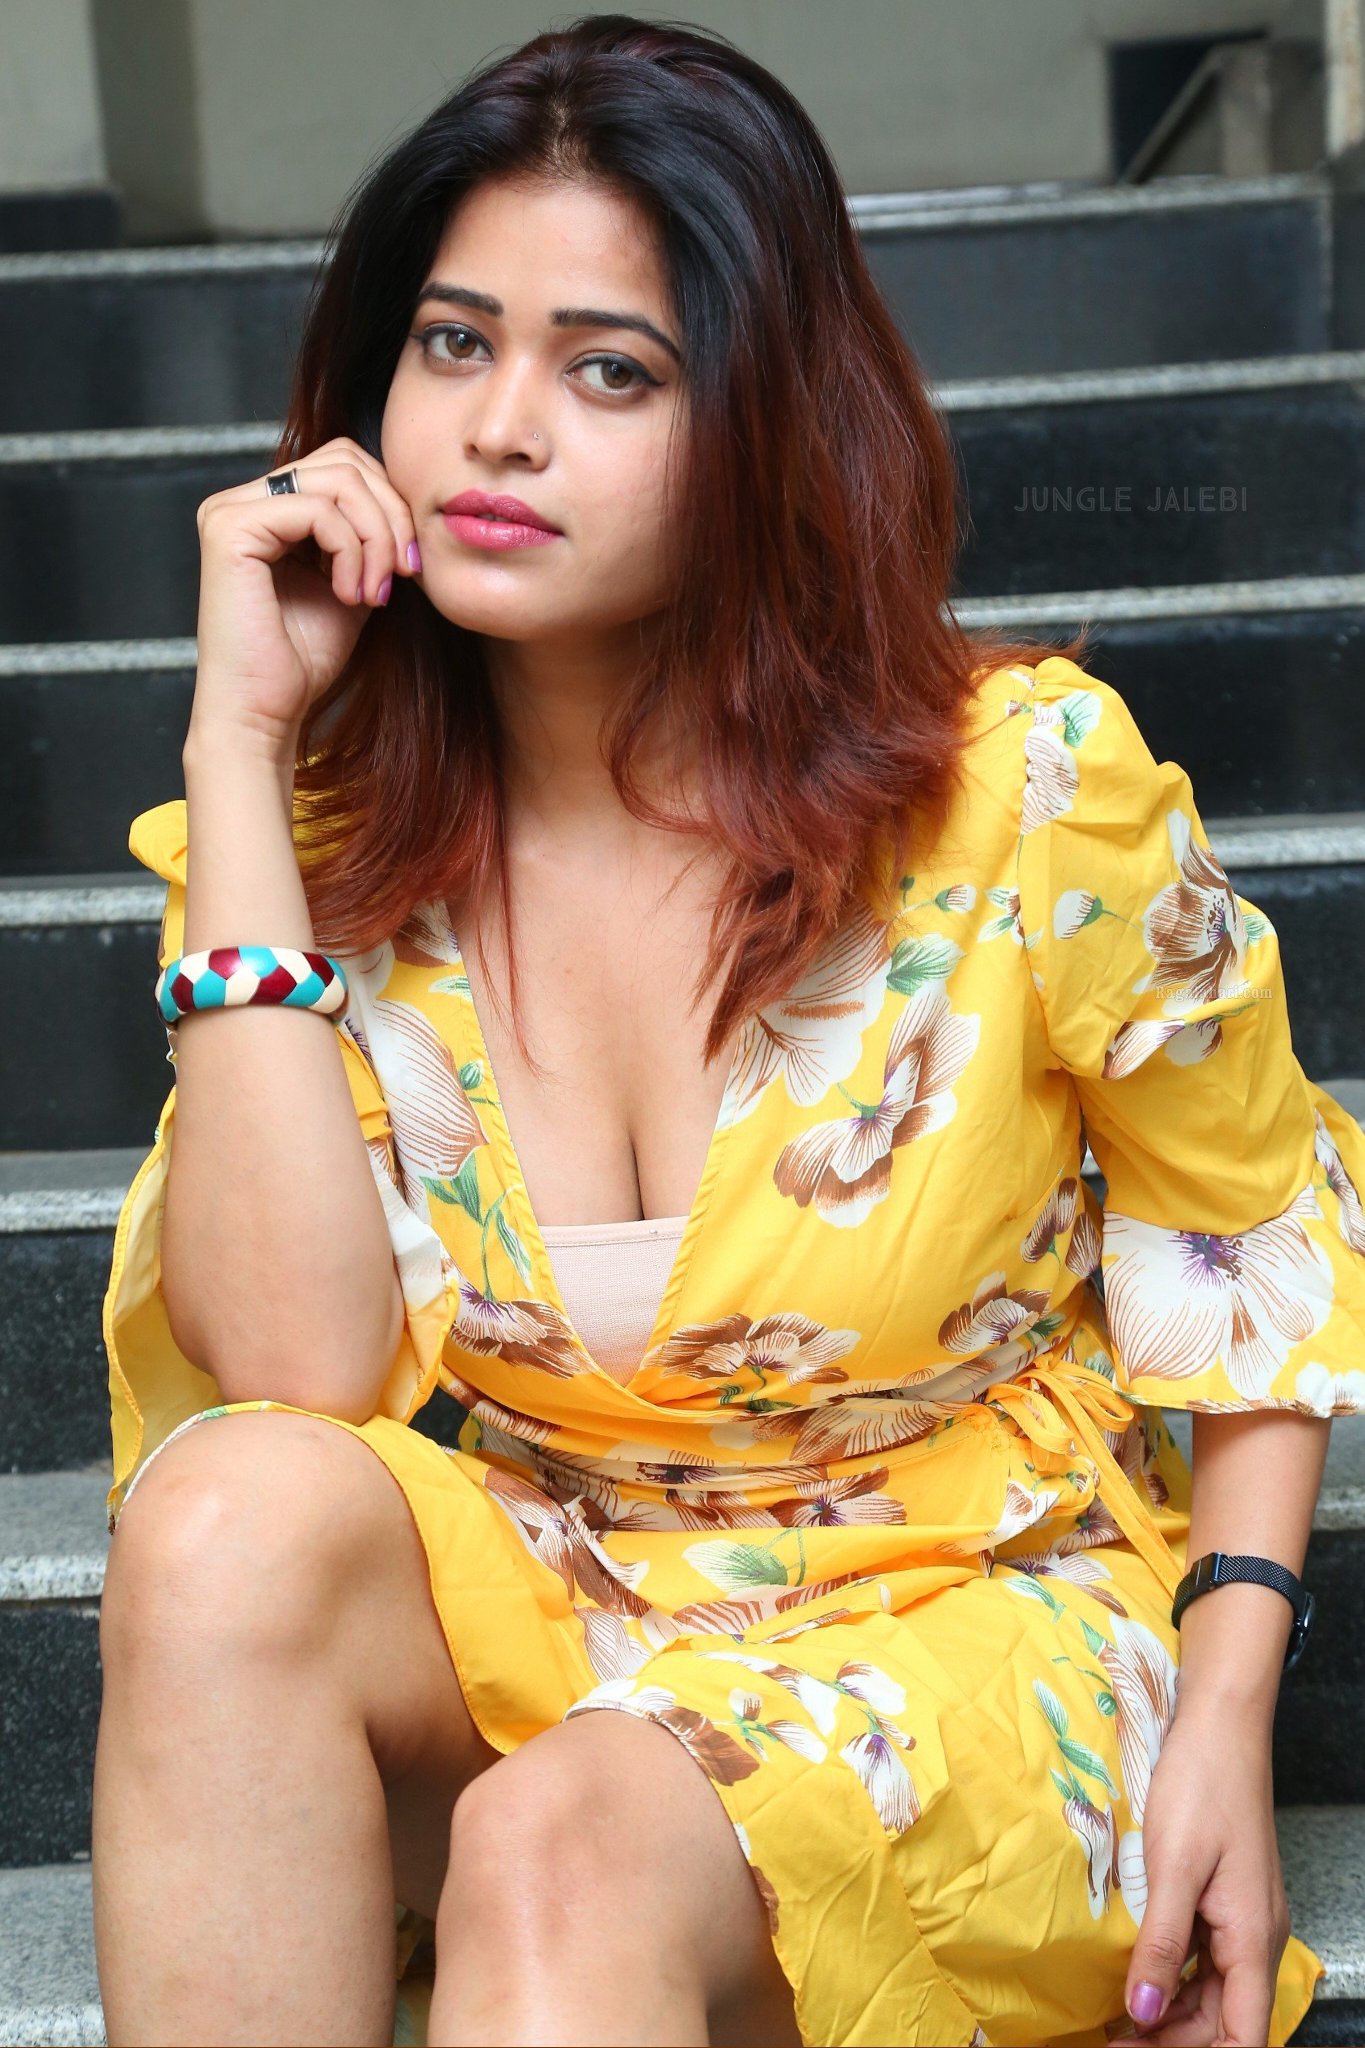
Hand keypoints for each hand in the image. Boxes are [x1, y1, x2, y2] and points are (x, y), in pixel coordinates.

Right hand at [189, 436, 423, 757]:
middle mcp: (243, 499)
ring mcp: (230, 509)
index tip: (409, 568)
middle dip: (391, 516)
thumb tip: (408, 502)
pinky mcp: (229, 529)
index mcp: (270, 508)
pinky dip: (350, 552)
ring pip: (338, 479)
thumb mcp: (354, 583)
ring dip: (376, 538)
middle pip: (345, 459)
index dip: (391, 506)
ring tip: (374, 592)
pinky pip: (317, 510)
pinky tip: (350, 597)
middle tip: (403, 575)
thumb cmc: (304, 660)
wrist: (266, 712)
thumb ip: (369, 538)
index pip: (346, 465)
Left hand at [1124, 1700, 1289, 2044]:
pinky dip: (1170, 1975)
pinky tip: (1133, 1974)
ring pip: (1209, 1991)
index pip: (1243, 2035)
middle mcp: (1254, 1936)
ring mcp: (1238, 1917)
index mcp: (1252, 1938)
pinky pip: (1201, 1956)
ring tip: (1114, 2018)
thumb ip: (1161, 1942)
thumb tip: (1143, 2010)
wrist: (1218, 1724)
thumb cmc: (1202, 1781)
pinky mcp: (1221, 1897)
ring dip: (1167, 2012)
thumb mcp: (1173, 1864)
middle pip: (1222, 2020)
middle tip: (1111, 2040)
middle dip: (1171, 2040)